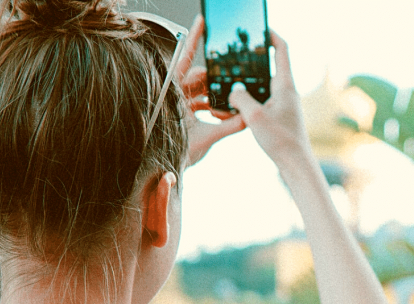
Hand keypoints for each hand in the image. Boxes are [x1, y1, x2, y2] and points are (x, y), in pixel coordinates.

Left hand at [175, 15, 245, 166]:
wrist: (165, 171)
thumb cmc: (176, 154)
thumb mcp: (206, 139)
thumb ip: (229, 127)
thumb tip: (248, 117)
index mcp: (173, 92)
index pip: (185, 59)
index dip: (195, 39)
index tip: (202, 21)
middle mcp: (176, 95)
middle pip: (200, 77)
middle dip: (218, 80)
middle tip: (234, 83)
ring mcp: (180, 104)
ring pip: (203, 91)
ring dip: (219, 97)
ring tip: (232, 104)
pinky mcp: (185, 115)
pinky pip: (203, 104)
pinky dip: (215, 108)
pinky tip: (227, 114)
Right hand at [228, 31, 310, 165]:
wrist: (295, 164)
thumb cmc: (281, 140)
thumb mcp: (255, 116)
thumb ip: (241, 98)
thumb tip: (234, 91)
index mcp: (285, 85)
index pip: (282, 50)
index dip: (271, 36)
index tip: (260, 30)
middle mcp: (287, 92)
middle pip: (269, 68)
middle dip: (252, 63)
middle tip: (234, 59)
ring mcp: (284, 104)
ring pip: (263, 87)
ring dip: (247, 86)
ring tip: (229, 86)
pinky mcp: (279, 117)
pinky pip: (262, 102)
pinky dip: (249, 102)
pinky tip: (234, 109)